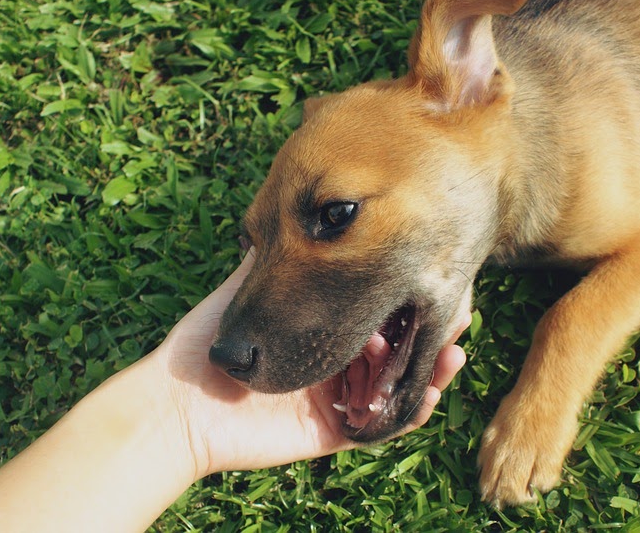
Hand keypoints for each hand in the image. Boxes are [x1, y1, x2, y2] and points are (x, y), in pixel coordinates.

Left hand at [158, 249, 468, 477]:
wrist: (177, 402)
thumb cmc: (203, 344)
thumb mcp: (245, 288)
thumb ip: (276, 257)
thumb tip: (301, 208)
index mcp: (317, 328)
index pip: (375, 311)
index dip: (407, 299)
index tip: (432, 274)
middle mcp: (332, 363)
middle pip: (397, 349)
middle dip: (432, 332)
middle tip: (462, 312)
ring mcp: (334, 399)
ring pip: (398, 387)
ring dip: (431, 370)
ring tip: (454, 349)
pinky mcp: (331, 432)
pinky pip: (382, 428)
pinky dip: (410, 412)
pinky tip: (430, 388)